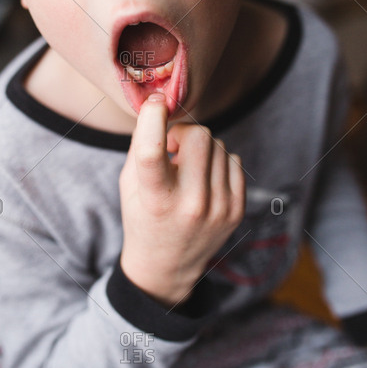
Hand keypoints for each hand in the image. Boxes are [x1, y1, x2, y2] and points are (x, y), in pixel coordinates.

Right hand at [119, 93, 245, 307]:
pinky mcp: (236, 209)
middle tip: (173, 148)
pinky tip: (203, 177)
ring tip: (187, 169)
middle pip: (199, 135)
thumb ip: (141, 143)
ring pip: (219, 145)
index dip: (153, 118)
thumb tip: (158, 104)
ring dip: (201, 148)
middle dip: (184, 133)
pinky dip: (217, 161)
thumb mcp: (130, 183)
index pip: (152, 152)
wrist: (167, 265)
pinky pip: (233, 159)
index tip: (156, 102)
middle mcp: (190, 205)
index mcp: (155, 199)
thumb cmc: (143, 217)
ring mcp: (218, 209)